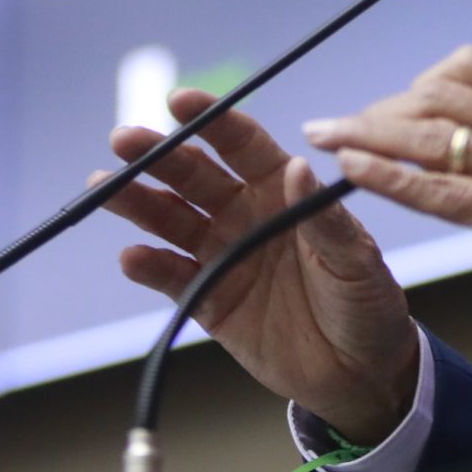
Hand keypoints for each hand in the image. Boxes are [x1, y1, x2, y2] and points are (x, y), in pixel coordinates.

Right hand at [101, 89, 419, 444]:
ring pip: (171, 219)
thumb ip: (323, 218)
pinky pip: (172, 276)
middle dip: (158, 155)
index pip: (241, 145)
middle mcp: (245, 214)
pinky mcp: (208, 299)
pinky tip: (131, 255)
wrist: (359, 371)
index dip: (210, 120)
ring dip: (138, 202)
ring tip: (105, 188)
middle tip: (123, 139)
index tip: (178, 100)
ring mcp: (223, 254)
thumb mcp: (356, 258)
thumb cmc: (366, 301)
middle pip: (194, 176)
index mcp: (282, 189)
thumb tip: (297, 167)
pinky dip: (149, 266)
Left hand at [302, 47, 471, 369]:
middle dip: (379, 109)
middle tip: (340, 130)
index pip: (471, 64)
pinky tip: (352, 169)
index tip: (390, 110)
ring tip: (323, 135)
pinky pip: (439, 190)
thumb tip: (448, 142)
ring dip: (366, 133)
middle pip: (440, 96)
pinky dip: (388, 175)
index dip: (418, 82)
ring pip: (431, 137)